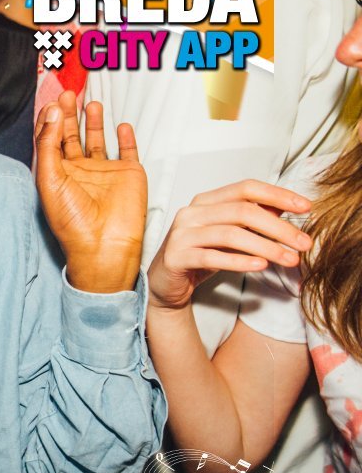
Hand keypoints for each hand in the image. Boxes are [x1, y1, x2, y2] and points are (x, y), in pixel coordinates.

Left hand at [34, 92, 146, 292]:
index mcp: (57, 174)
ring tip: (92, 104)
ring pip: (98, 140)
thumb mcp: (49, 179)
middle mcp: (79, 172)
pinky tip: (121, 126)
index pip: (51, 141)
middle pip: (72, 136)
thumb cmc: (72, 221)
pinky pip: (127, 151)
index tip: (52, 101)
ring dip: (94, 122)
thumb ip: (48, 144)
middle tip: (69, 94)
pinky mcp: (128, 174)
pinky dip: (125, 138)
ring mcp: (104, 173)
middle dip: (69, 115)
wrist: (103, 245)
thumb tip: (51, 112)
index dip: (50, 120)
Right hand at [148, 180, 311, 311]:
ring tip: (289, 259)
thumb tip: (287, 207)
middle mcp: (191, 212)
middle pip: (242, 211)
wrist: (166, 284)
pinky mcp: (176, 256)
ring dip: (266, 247)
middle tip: (304, 243)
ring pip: (230, 234)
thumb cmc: (200, 256)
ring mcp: (181, 233)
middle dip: (279, 227)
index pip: (246, 188)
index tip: (306, 207)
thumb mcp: (230, 235)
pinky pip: (212, 257)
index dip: (277, 195)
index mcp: (206, 201)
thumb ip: (253, 220)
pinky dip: (239, 261)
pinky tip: (260, 267)